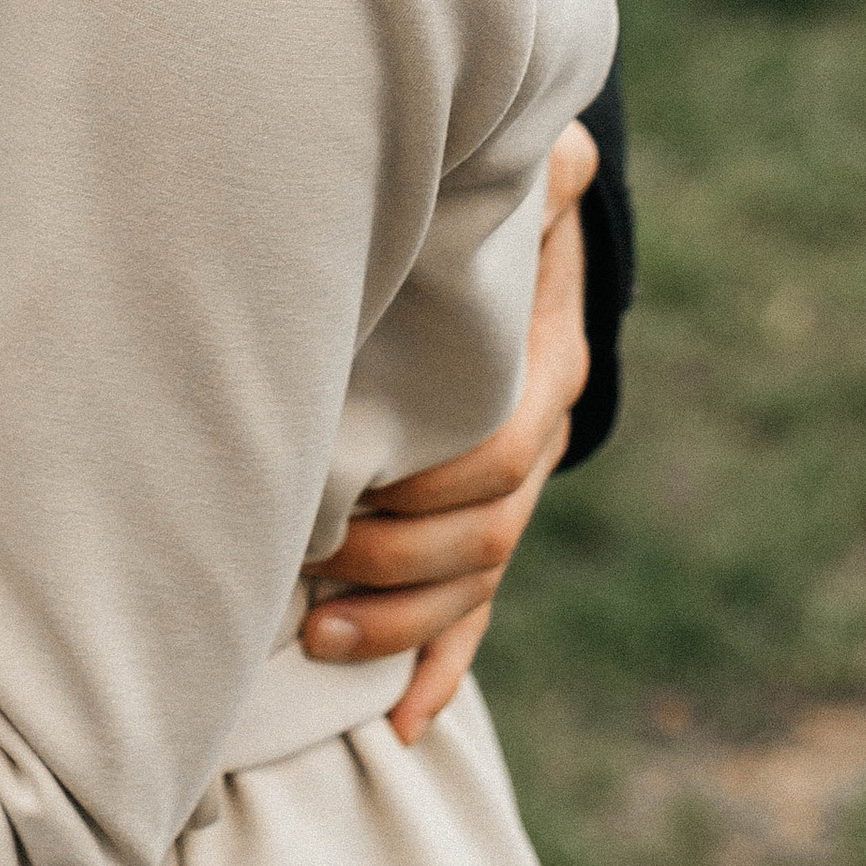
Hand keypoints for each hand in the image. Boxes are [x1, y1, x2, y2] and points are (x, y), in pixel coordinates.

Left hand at [298, 119, 596, 743]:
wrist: (527, 230)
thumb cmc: (502, 196)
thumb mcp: (521, 172)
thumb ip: (531, 169)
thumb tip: (554, 146)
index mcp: (546, 363)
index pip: (505, 450)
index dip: (436, 482)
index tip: (352, 490)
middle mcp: (539, 436)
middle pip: (485, 531)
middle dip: (399, 561)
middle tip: (311, 564)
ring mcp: (513, 490)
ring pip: (474, 582)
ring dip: (402, 625)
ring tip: (320, 639)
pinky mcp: (481, 521)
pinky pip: (473, 611)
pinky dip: (441, 667)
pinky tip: (401, 718)